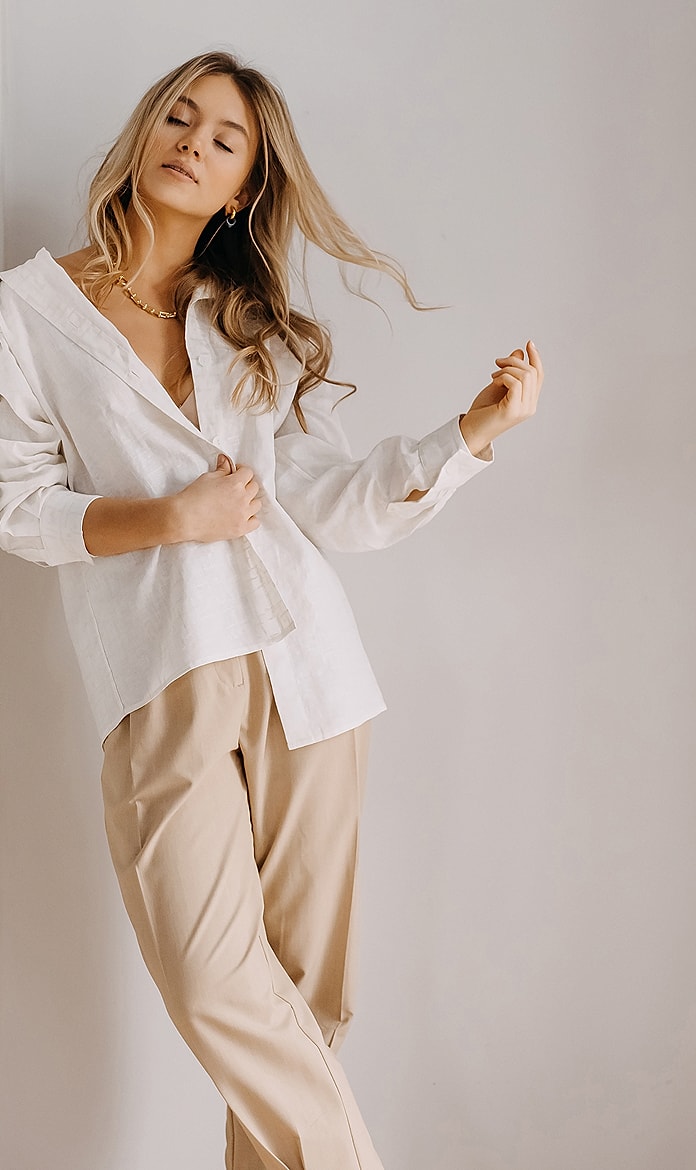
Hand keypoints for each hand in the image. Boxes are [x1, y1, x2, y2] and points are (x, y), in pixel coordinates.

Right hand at [175, 455, 261, 542]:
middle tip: (235, 488)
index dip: (241, 471)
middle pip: (254, 487)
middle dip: (246, 485)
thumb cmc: (193, 496)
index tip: (236, 473)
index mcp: (235, 483)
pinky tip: (242, 516)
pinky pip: (255, 522)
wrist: (184, 518)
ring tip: (239, 502)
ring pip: (257, 504)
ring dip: (250, 501)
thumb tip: (226, 460)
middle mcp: (242, 498)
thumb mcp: (208, 477)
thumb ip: (222, 469)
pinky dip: (251, 518)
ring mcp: (243, 515)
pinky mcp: (240, 528)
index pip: (248, 473)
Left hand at [459, 341, 543, 456]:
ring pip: (526, 376)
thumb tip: (519, 352)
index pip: (539, 375)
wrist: (470, 432)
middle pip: (533, 372)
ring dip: (507, 369)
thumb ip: (510, 371)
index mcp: (528, 401)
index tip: (528, 344)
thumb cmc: (482, 411)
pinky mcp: (512, 410)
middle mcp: (529, 406)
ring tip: (494, 375)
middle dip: (514, 361)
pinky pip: (515, 383)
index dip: (535, 358)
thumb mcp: (498, 385)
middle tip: (497, 362)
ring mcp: (523, 409)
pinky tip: (494, 381)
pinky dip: (503, 377)